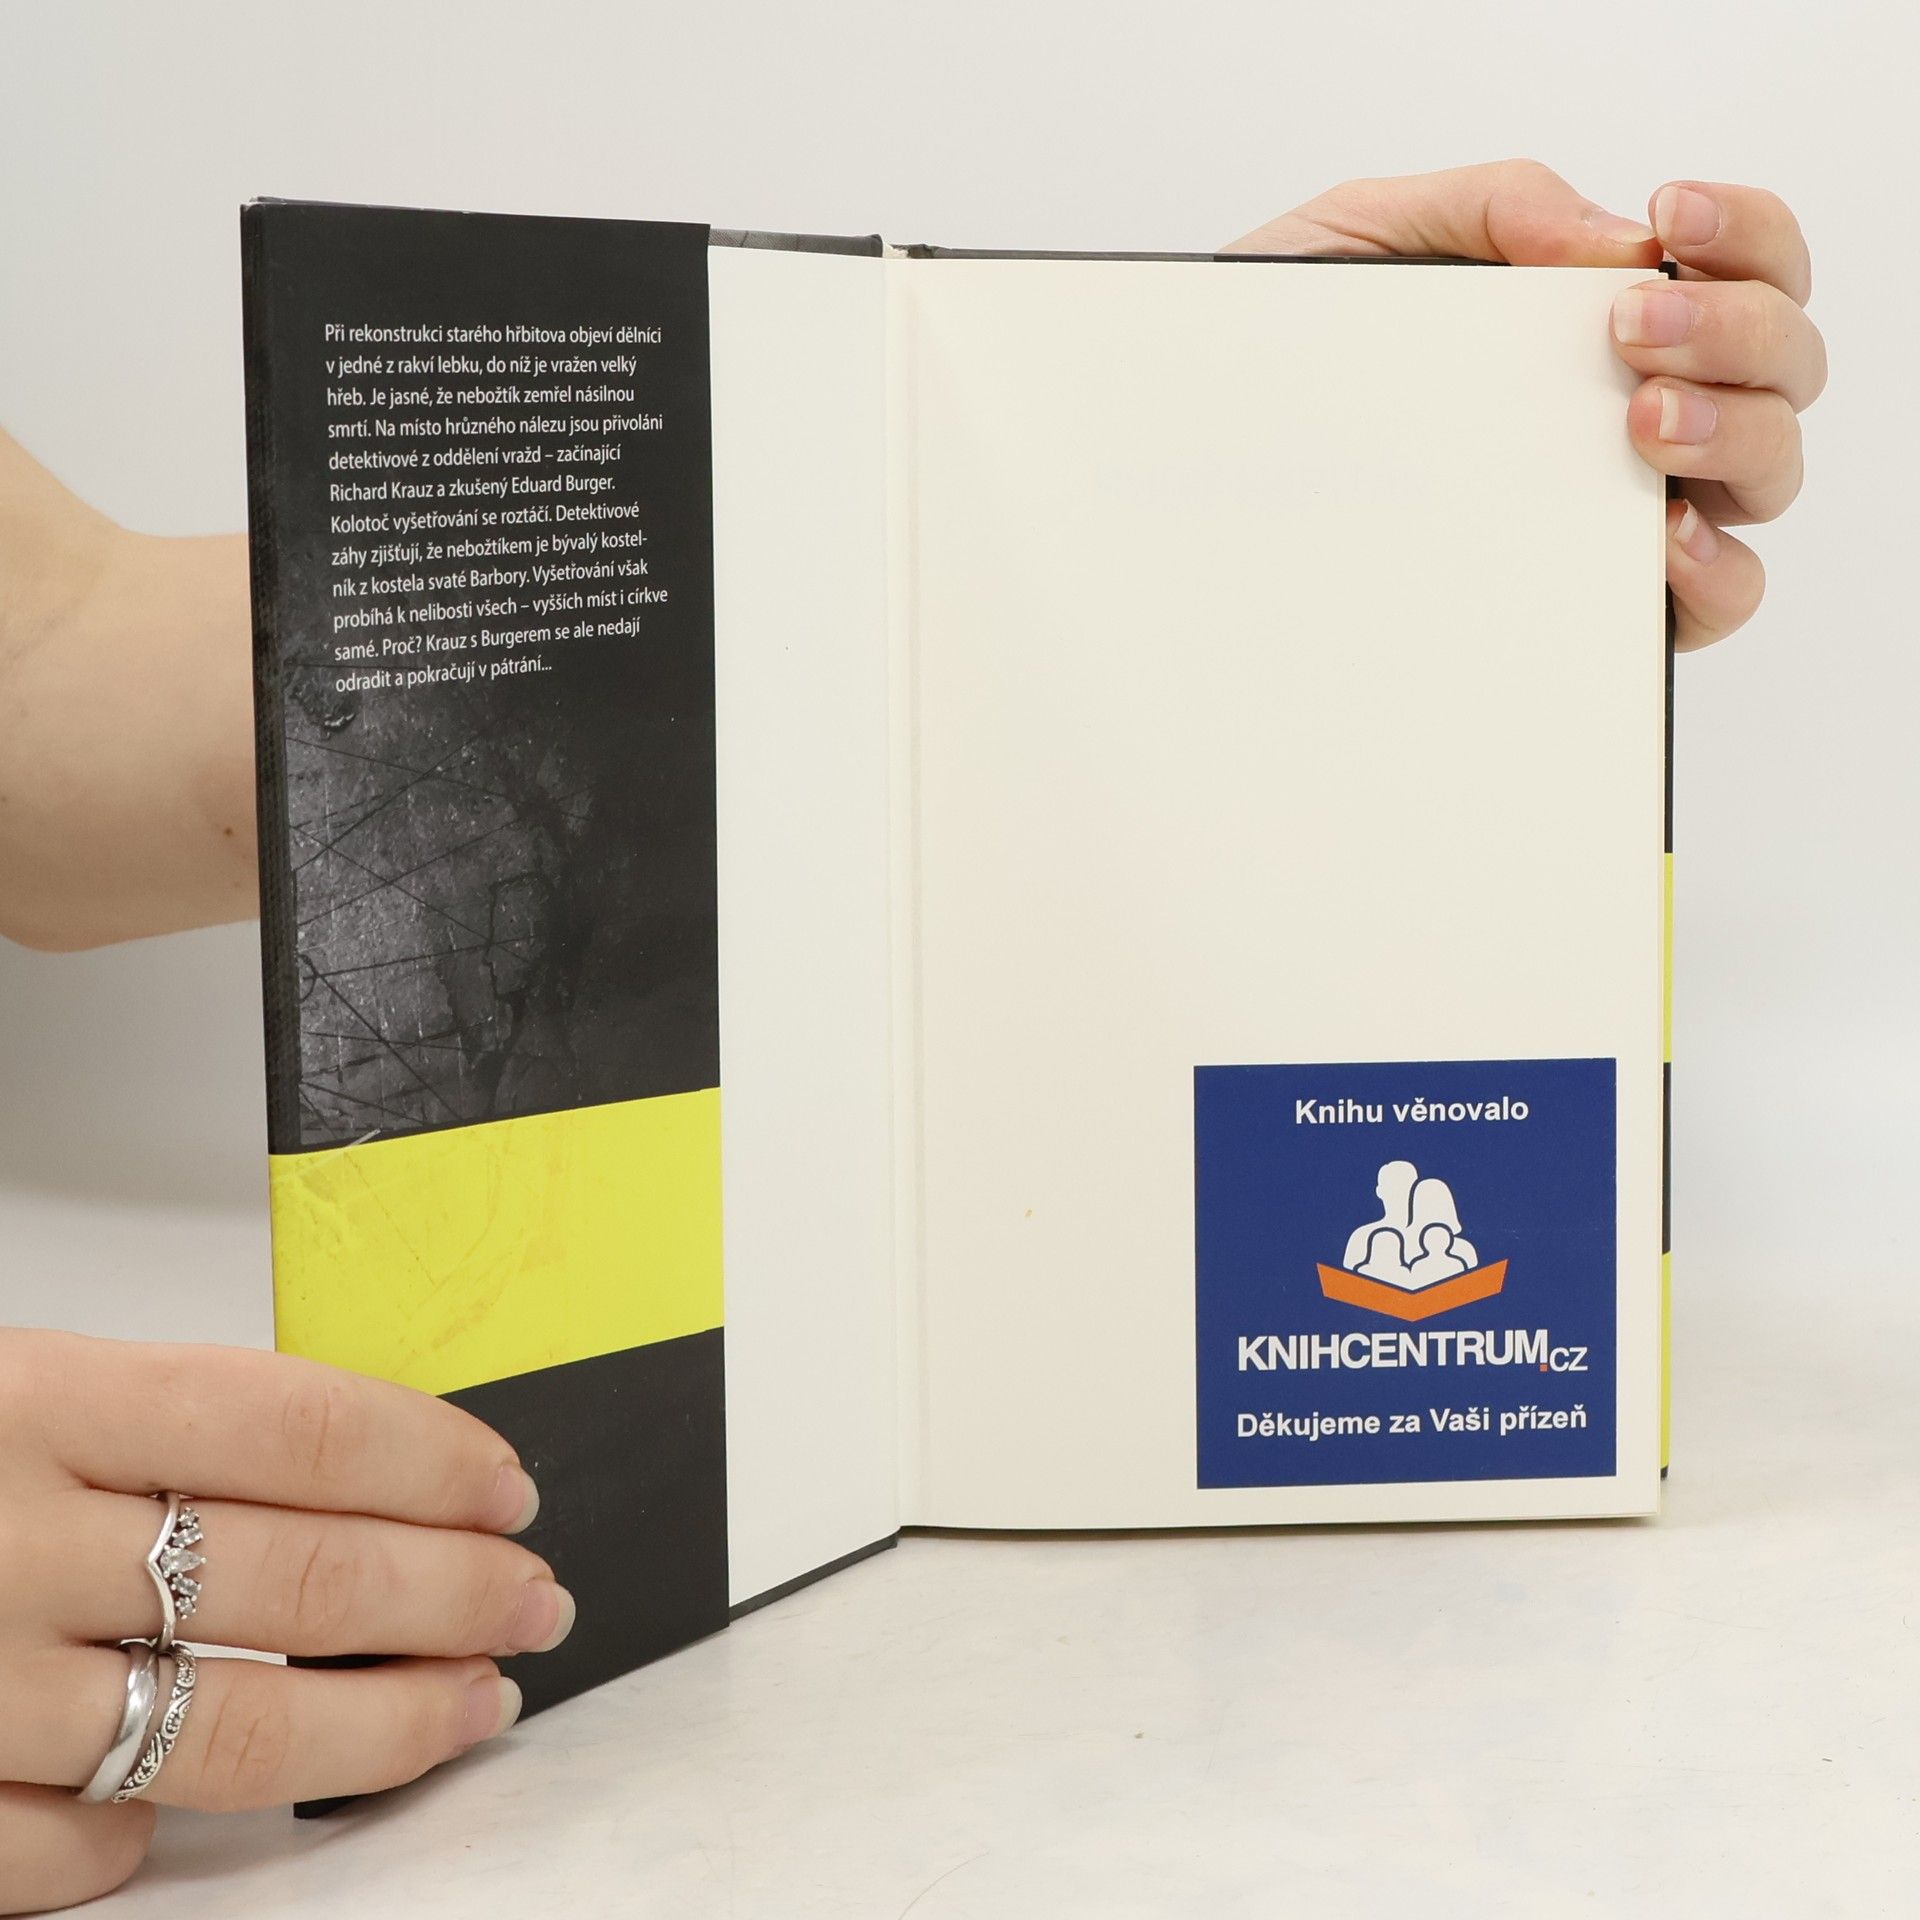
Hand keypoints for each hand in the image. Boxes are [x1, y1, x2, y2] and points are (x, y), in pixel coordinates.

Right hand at [0, 1329, 572, 1912]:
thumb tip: (355, 1479)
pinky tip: (193, 1796)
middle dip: (456, 1592)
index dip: (434, 1461)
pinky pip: (85, 1847)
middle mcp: (1, 1537)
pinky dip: (155, 1827)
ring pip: (234, 1723)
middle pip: (302, 1572)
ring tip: (471, 1707)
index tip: (511, 1490)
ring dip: (383, 1725)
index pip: (301, 1424)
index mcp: (33, 1396)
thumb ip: (143, 1425)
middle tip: (537, 1602)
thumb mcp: (3, 1389)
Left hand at [1225, 160, 1823, 650]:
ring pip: (1767, 476)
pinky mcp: (1592, 608)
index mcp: (1597, 323)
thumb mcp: (1359, 244)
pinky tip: (1653, 539)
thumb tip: (1612, 239)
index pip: (1742, 265)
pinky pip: (1712, 600)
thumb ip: (1486, 209)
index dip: (1746, 236)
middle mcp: (1634, 415)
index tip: (1672, 221)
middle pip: (1783, 368)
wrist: (1186, 463)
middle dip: (1740, 330)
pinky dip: (1714, 568)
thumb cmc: (1281, 361)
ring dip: (1734, 433)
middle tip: (1636, 329)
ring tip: (1642, 420)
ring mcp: (1618, 512)